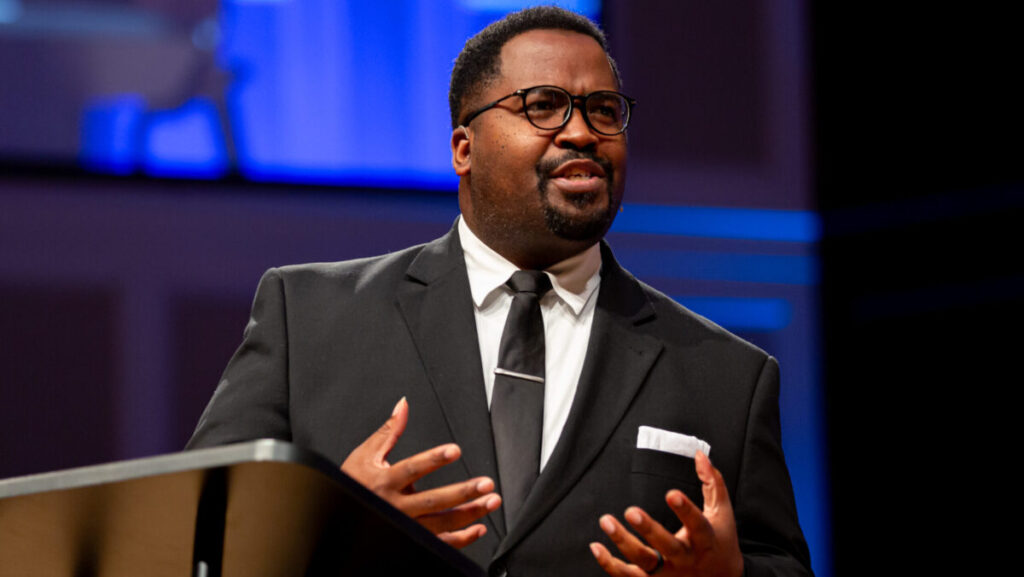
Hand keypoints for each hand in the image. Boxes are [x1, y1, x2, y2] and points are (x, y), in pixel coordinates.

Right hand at [341, 397, 500, 547]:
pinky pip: (440, 543)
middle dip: (463, 492)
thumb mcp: (365, 455)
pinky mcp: (412, 539)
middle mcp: (396, 507)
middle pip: (433, 500)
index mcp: (385, 482)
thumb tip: (403, 406)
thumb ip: (388, 431)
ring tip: (490, 501)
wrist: (337, 516)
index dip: (434, 459)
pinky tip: (478, 528)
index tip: (455, 451)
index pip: (413, 469)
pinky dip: (461, 538)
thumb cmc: (353, 485)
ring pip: (441, 523)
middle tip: (485, 483)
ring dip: (469, 514)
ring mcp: (406, 526)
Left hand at [590, 451, 742, 576]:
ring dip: (623, 543)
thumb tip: (700, 455)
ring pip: (644, 563)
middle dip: (649, 530)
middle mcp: (686, 559)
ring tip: (606, 521)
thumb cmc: (720, 541)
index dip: (686, 510)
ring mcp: (669, 574)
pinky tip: (596, 547)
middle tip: (631, 511)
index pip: (697, 525)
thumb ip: (713, 483)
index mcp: (706, 540)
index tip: (671, 493)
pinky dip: (610, 565)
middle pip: (667, 547)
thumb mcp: (722, 513)